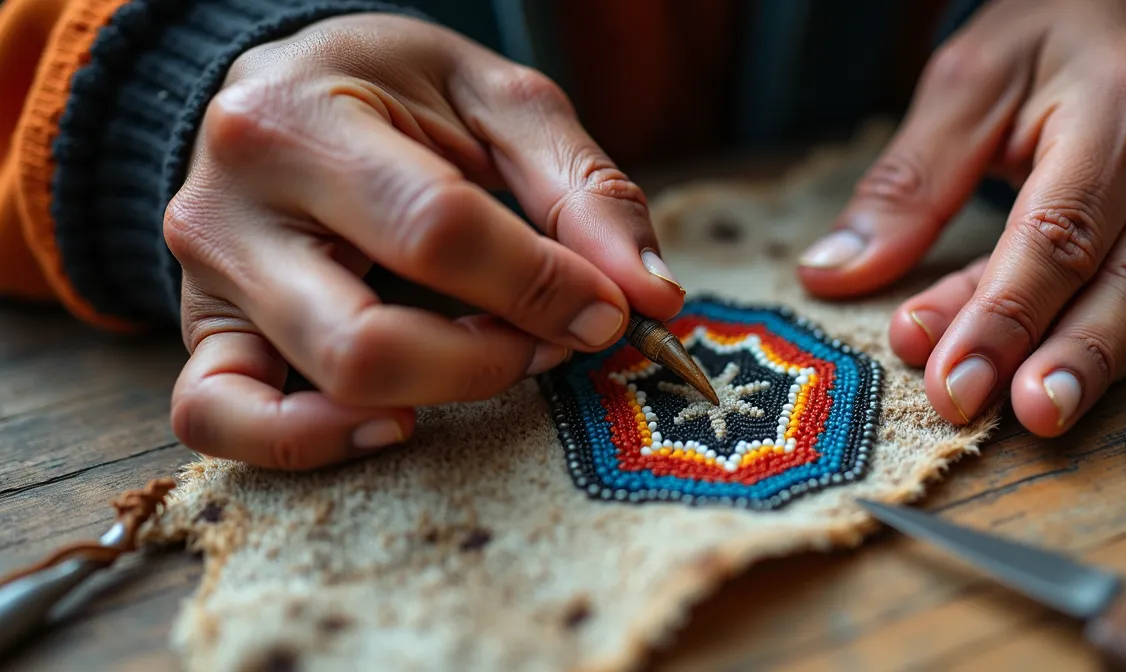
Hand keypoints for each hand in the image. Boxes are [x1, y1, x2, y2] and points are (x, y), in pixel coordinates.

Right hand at [164, 13, 684, 468]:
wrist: (276, 91)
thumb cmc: (390, 90)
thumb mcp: (496, 100)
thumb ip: (582, 189)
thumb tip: (653, 296)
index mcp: (301, 121)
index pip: (437, 231)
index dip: (542, 286)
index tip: (610, 309)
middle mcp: (230, 207)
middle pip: (370, 339)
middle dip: (494, 358)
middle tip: (553, 338)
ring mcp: (208, 281)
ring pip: (318, 388)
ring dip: (439, 395)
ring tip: (492, 358)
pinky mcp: (203, 334)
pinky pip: (220, 419)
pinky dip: (311, 443)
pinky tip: (394, 422)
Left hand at [797, 0, 1125, 434]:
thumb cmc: (1073, 35)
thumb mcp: (976, 78)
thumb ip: (911, 180)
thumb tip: (833, 270)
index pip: (1058, 236)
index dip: (1000, 318)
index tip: (948, 380)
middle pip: (1115, 286)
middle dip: (1043, 361)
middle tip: (974, 411)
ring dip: (1074, 369)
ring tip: (1013, 414)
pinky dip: (1107, 354)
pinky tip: (1050, 380)